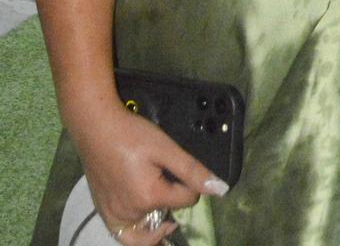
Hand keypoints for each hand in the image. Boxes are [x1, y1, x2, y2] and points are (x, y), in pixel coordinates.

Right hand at [73, 100, 228, 244]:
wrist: (96, 126)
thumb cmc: (131, 134)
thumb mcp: (166, 148)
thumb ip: (192, 171)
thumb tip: (220, 190)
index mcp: (150, 197)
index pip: (187, 201)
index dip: (193, 185)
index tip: (185, 170)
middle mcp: (131, 213)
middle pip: (164, 217)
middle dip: (172, 204)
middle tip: (172, 185)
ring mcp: (114, 216)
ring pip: (144, 233)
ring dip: (156, 227)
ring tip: (165, 216)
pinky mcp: (104, 212)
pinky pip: (123, 234)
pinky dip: (137, 234)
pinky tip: (142, 220)